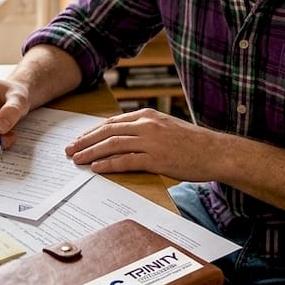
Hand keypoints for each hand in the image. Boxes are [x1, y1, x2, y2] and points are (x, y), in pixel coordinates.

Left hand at [65, 108, 230, 179]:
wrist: (215, 152)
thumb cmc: (192, 142)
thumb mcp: (166, 127)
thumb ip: (145, 129)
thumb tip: (123, 137)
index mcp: (147, 115)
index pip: (112, 122)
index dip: (92, 132)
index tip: (79, 139)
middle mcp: (147, 125)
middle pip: (107, 131)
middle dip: (85, 141)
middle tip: (69, 150)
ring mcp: (151, 141)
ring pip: (113, 145)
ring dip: (92, 153)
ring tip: (77, 160)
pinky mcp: (157, 159)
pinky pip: (126, 161)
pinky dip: (109, 164)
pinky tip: (96, 169)